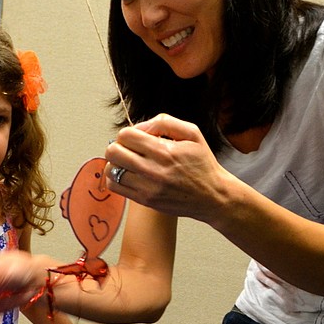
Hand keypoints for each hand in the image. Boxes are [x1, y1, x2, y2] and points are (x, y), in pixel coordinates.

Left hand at [105, 114, 225, 222]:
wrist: (212, 196)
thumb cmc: (202, 164)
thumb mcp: (192, 133)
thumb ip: (164, 122)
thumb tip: (140, 126)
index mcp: (164, 151)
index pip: (126, 136)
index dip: (128, 133)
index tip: (136, 138)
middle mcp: (154, 170)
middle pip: (113, 152)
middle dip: (118, 145)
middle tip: (128, 149)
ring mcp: (147, 188)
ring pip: (111, 170)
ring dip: (116, 162)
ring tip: (128, 162)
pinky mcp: (144, 200)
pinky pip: (115, 187)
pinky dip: (116, 178)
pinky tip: (128, 174)